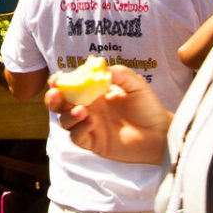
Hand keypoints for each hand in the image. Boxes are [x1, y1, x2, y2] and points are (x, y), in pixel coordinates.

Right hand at [44, 64, 171, 164]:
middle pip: (59, 105)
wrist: (160, 132)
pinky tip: (90, 122)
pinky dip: (79, 129)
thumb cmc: (148, 107)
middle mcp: (88, 109)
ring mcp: (89, 126)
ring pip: (65, 121)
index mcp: (93, 93)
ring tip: (81, 110)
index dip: (59, 82)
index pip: (69, 86)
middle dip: (52, 99)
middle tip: (56, 94)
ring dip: (68, 115)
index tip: (57, 78)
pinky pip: (77, 137)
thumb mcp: (135, 84)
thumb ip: (119, 73)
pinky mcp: (94, 143)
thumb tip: (101, 70)